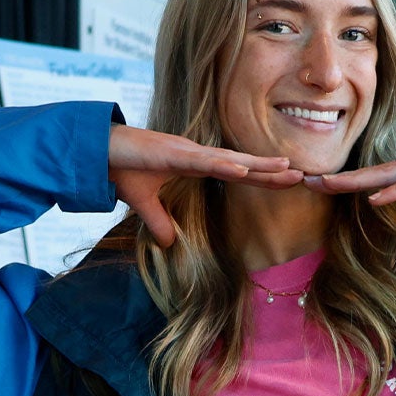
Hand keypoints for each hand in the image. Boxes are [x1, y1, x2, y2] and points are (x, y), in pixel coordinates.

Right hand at [108, 125, 301, 246]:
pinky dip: (223, 166)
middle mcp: (195, 154)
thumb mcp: (144, 204)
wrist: (93, 153)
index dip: (261, 176)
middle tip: (303, 175)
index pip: (236, 172)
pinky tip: (243, 169)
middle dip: (271, 171)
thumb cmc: (119, 170)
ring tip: (286, 169)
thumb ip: (159, 222)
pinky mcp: (170, 154)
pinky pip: (202, 162)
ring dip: (258, 165)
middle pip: (241, 164)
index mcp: (193, 163)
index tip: (288, 180)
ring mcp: (184, 152)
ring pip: (229, 160)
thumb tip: (170, 242)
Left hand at [303, 103, 395, 204]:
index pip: (375, 177)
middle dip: (336, 179)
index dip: (347, 182)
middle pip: (368, 174)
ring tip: (324, 185)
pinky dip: (393, 192)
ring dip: (353, 183)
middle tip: (303, 180)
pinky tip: (372, 199)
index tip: (321, 185)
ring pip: (383, 176)